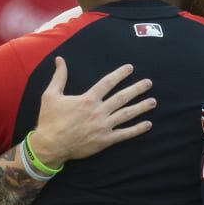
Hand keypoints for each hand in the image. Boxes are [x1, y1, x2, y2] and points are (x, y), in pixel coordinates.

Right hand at [28, 57, 155, 167]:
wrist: (50, 145)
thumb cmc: (50, 120)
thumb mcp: (51, 95)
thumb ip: (59, 77)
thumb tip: (59, 59)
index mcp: (87, 99)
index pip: (107, 83)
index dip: (120, 74)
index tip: (130, 68)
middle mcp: (98, 111)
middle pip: (122, 97)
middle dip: (136, 89)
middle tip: (149, 83)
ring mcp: (103, 126)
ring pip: (126, 114)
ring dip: (141, 107)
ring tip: (153, 101)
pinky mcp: (105, 140)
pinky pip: (124, 134)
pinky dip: (137, 130)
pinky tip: (148, 125)